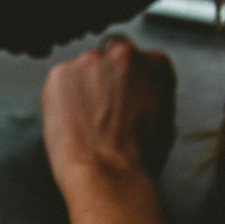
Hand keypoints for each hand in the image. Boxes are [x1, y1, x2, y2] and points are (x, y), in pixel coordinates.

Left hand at [41, 35, 176, 194]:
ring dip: (82, 88)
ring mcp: (89, 61)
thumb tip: (146, 104)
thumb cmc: (137, 157)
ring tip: (84, 120)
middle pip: (109, 59)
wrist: (106, 169)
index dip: (128, 84)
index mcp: (155, 64)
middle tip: (101, 111)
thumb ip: (154, 100)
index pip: (139, 62)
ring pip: (82, 69)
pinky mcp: (60, 73)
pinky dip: (59, 97)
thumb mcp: (165, 125)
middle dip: (104, 80)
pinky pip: (59, 81)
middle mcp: (123, 53)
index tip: (122, 100)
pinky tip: (68, 120)